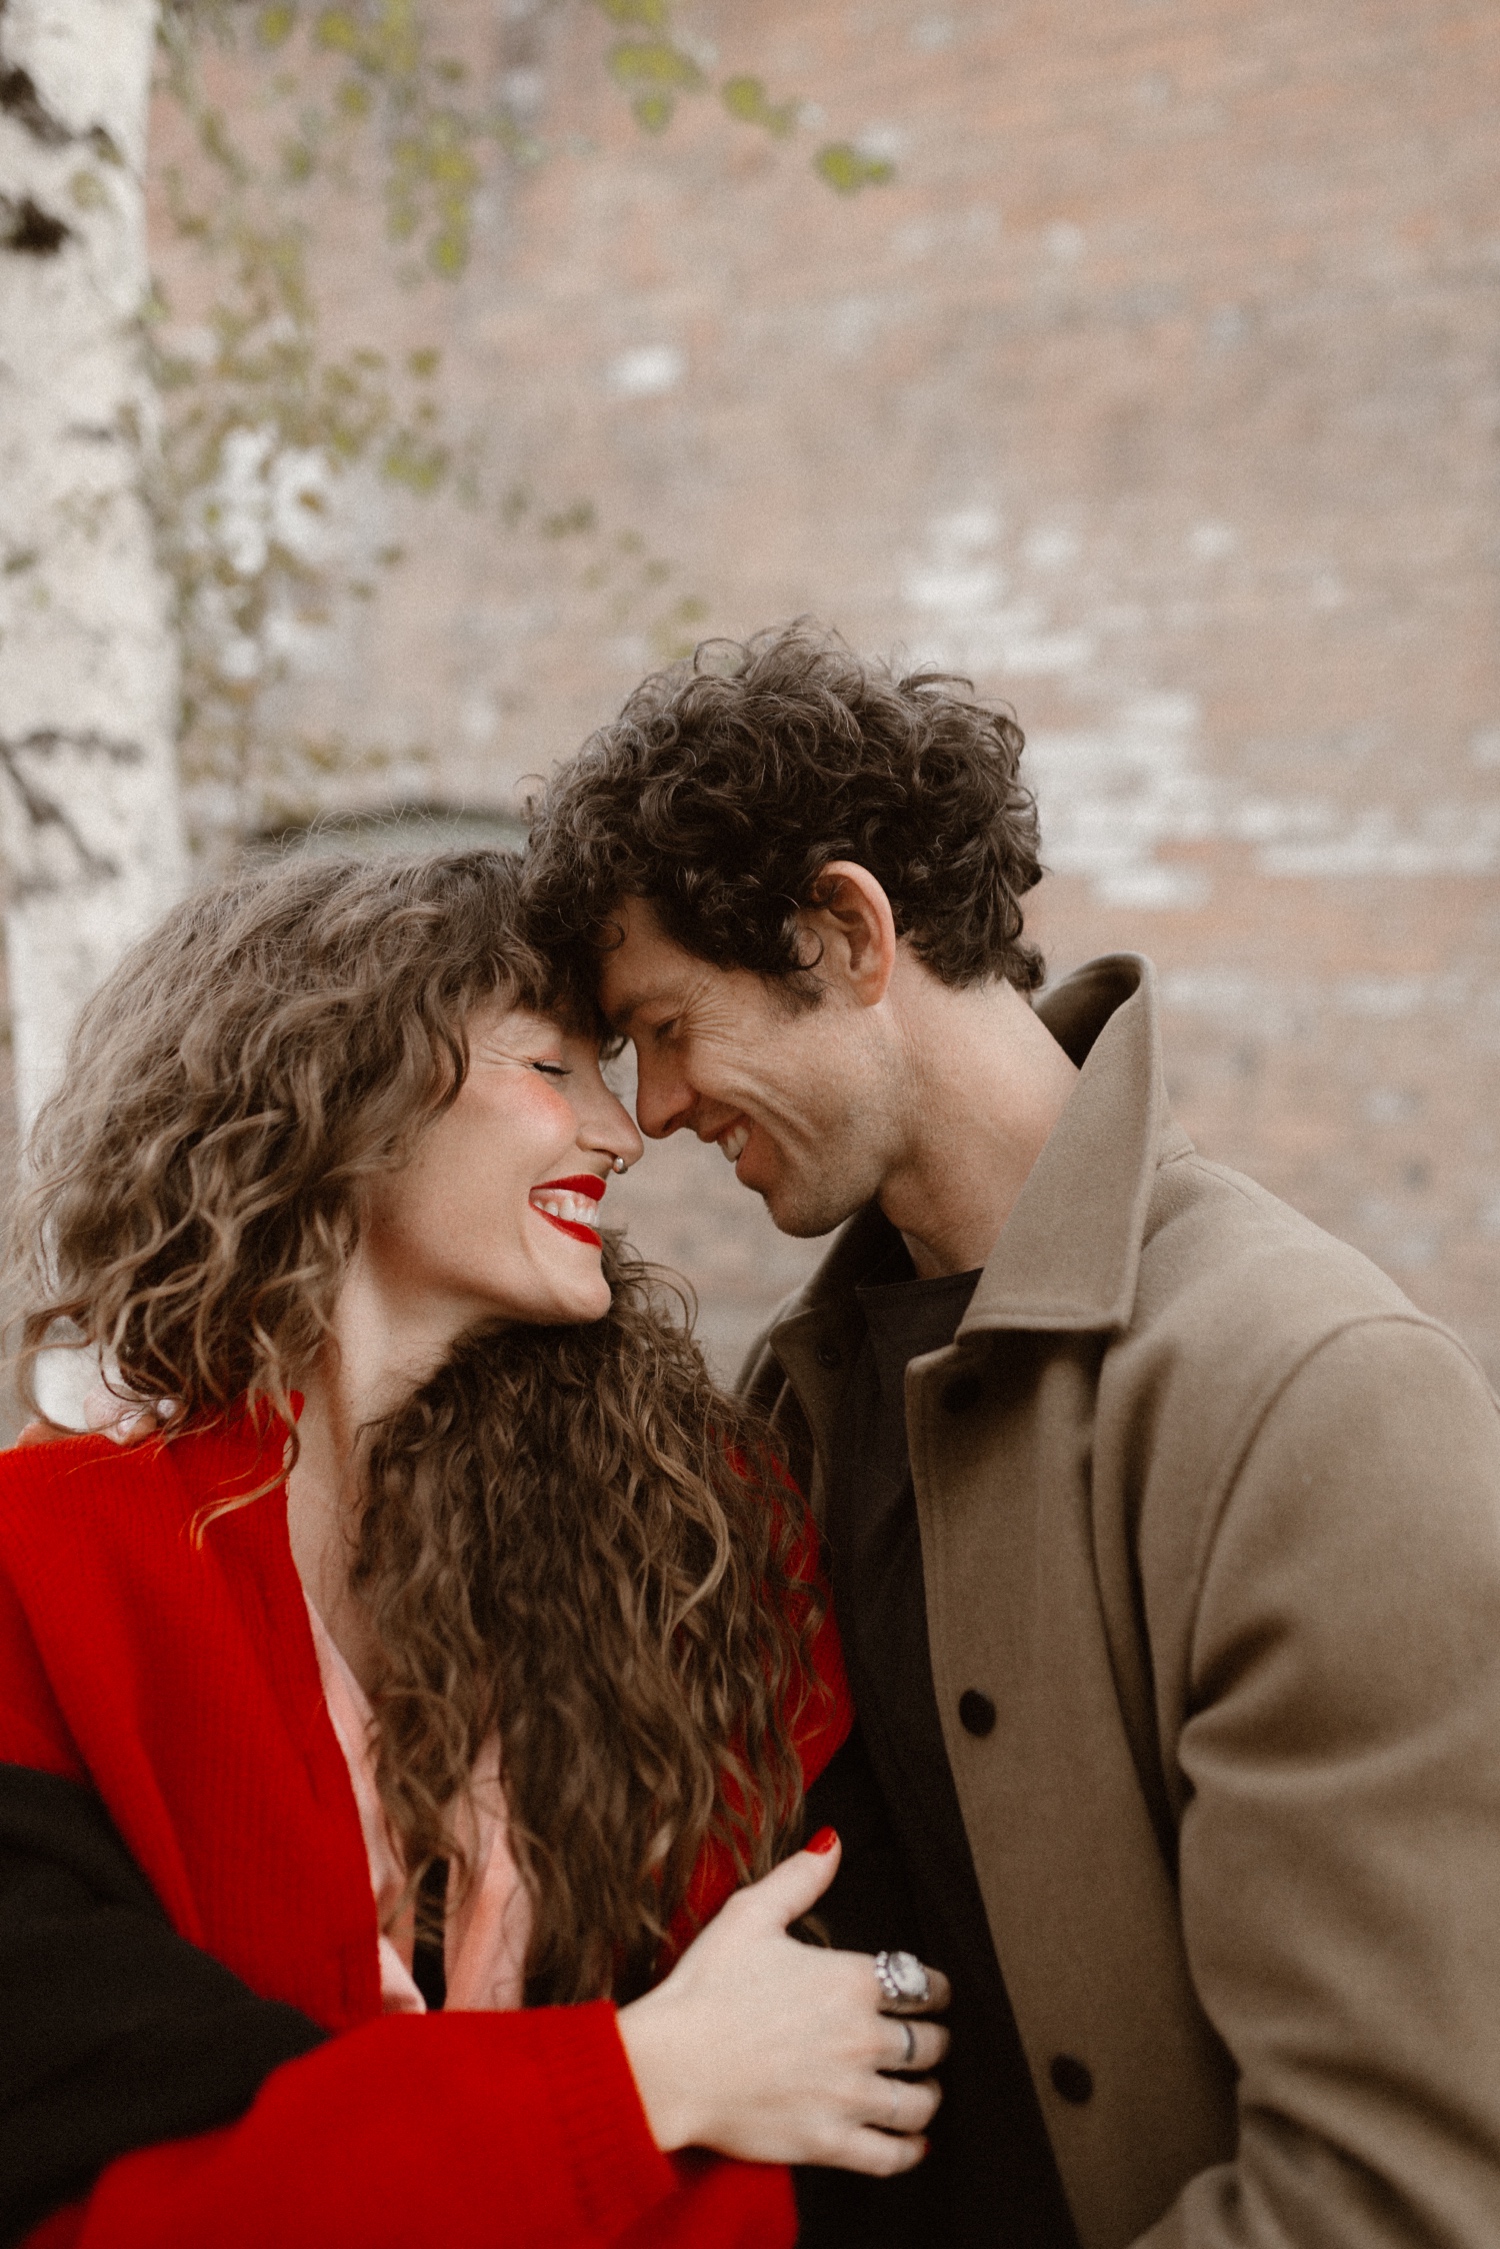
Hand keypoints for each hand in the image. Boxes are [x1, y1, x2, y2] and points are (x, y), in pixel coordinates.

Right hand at [616, 1831, 950, 2174]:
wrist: (668, 2065)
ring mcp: (848, 2095)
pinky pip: (891, 2155)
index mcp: (851, 1980)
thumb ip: (800, 1878)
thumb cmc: (704, 1987)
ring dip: (930, 2093)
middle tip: (932, 2040)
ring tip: (926, 2090)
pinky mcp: (829, 2142)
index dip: (937, 1989)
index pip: (925, 1985)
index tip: (935, 1994)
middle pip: (930, 2043)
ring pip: (920, 2100)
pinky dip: (910, 2150)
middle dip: (936, 2039)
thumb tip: (834, 1843)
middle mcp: (862, 2038)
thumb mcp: (750, 1915)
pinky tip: (913, 2143)